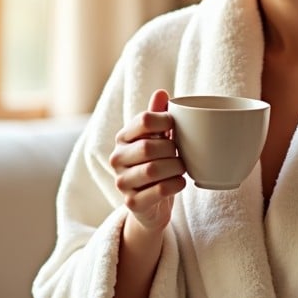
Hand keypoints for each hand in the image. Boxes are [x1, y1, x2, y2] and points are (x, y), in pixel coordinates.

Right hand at [109, 89, 185, 232]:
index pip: (144, 120)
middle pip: (149, 146)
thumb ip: (158, 116)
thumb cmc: (156, 164)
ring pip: (153, 170)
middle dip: (171, 150)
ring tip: (181, 167)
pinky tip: (180, 182)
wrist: (152, 205)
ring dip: (175, 168)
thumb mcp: (157, 139)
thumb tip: (161, 92)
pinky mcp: (131, 203)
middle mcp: (117, 159)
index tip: (175, 128)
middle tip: (179, 153)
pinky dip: (175, 184)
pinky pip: (158, 190)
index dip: (166, 121)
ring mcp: (122, 182)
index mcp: (123, 138)